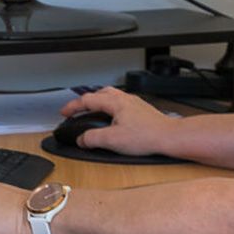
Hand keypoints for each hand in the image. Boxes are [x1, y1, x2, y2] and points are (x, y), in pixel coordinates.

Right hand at [60, 87, 176, 155]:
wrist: (169, 137)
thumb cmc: (147, 136)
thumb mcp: (113, 140)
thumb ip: (93, 138)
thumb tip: (81, 139)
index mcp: (115, 102)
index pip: (87, 99)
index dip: (73, 106)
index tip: (64, 112)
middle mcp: (125, 99)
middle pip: (100, 93)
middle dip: (86, 101)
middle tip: (77, 110)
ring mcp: (134, 103)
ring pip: (112, 96)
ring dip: (99, 102)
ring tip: (93, 111)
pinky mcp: (142, 110)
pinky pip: (121, 103)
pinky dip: (111, 107)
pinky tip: (113, 118)